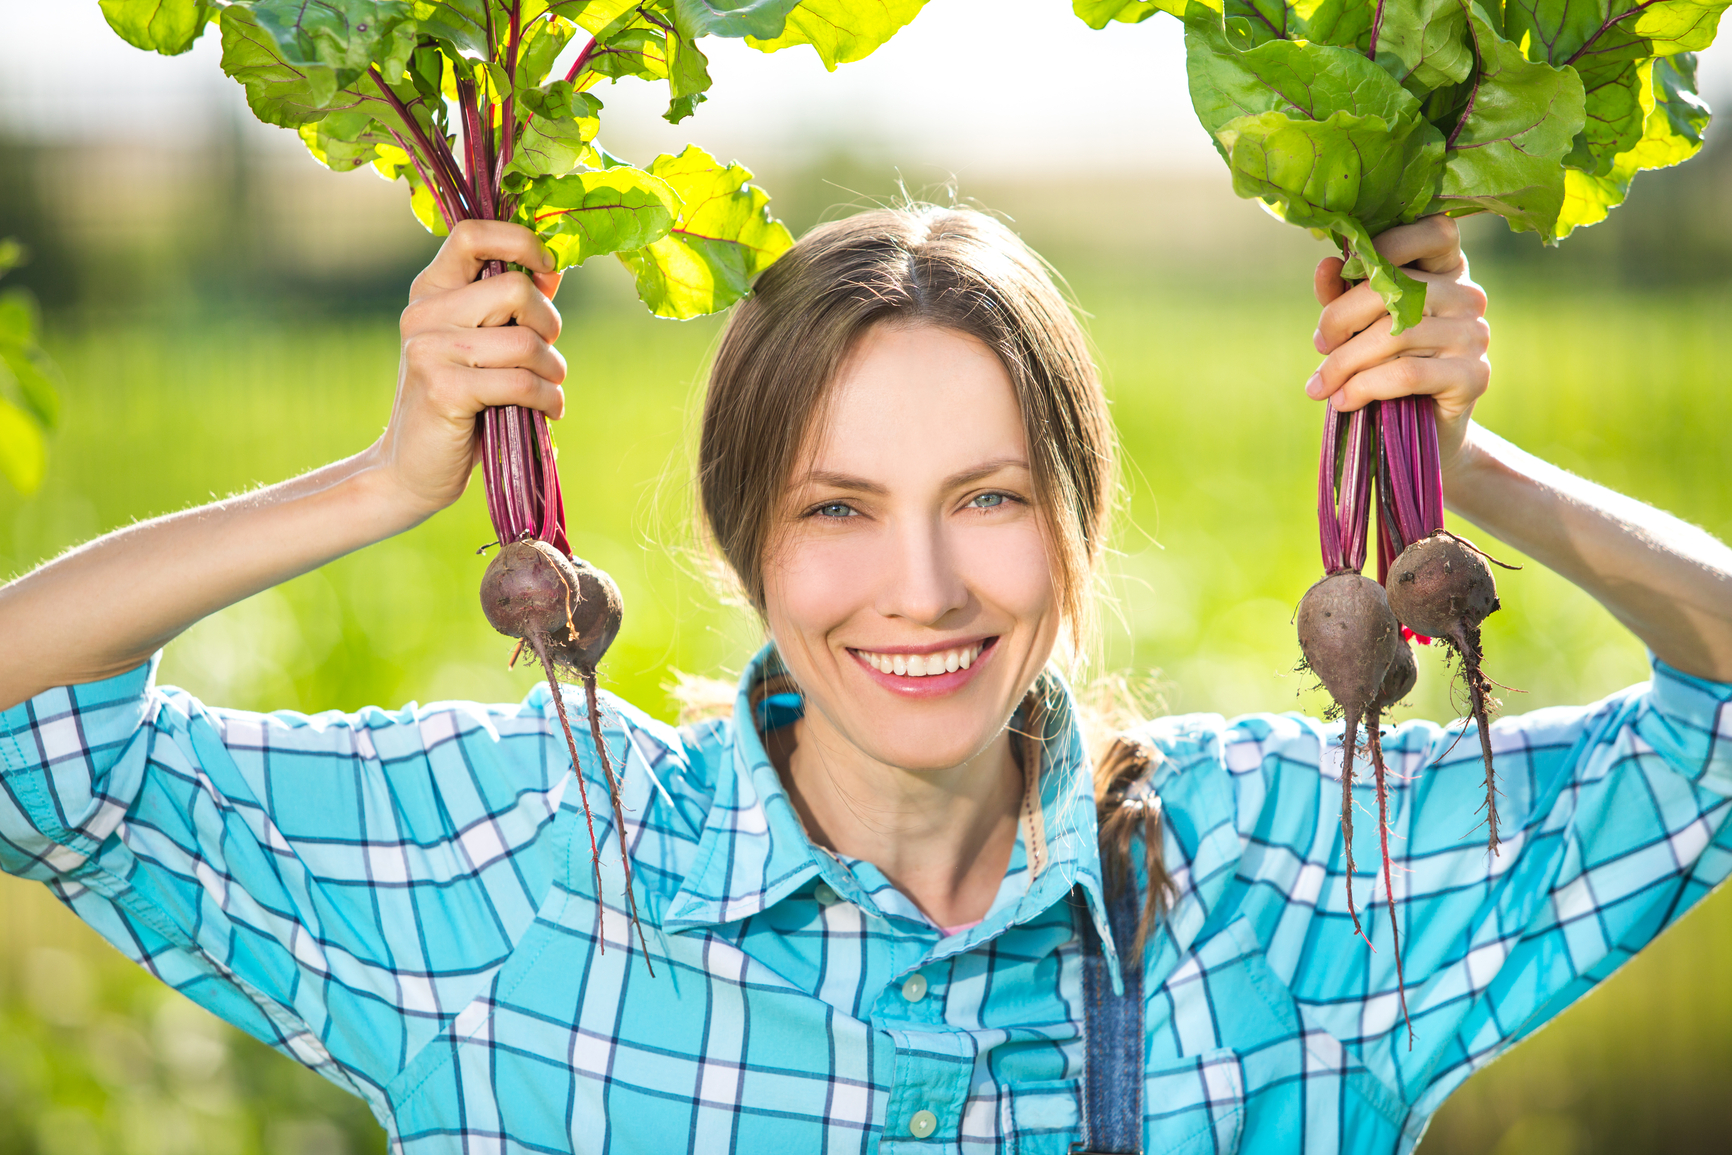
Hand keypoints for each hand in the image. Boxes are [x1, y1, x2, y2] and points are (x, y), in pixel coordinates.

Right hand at [372, 220, 566, 521]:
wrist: (412, 470)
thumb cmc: (461, 405)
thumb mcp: (485, 345)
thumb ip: (513, 306)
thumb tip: (555, 265)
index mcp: (431, 290)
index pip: (473, 234)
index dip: (522, 241)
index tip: (548, 269)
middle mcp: (424, 312)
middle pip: (515, 288)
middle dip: (549, 323)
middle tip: (548, 355)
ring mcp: (429, 349)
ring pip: (524, 341)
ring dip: (553, 370)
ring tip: (549, 389)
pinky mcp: (443, 389)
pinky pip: (520, 382)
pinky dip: (548, 398)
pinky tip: (549, 411)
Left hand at [1307, 215, 1489, 475]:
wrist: (1421, 433)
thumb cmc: (1383, 367)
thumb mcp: (1356, 325)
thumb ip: (1342, 293)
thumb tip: (1327, 264)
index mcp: (1446, 270)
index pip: (1434, 230)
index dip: (1388, 243)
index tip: (1342, 272)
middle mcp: (1468, 297)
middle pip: (1398, 288)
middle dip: (1342, 317)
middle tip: (1319, 345)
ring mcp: (1476, 336)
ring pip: (1397, 335)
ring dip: (1346, 363)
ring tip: (1321, 386)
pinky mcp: (1475, 377)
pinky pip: (1407, 374)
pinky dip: (1364, 387)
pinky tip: (1343, 402)